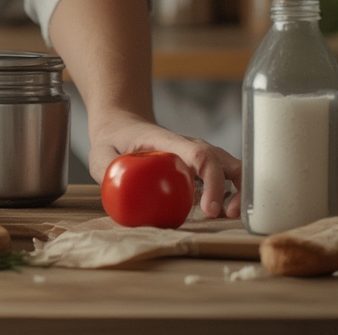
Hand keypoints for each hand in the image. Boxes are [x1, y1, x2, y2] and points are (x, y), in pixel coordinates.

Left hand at [87, 110, 241, 218]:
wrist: (121, 125)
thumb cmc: (113, 139)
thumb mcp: (100, 152)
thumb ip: (106, 170)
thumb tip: (118, 194)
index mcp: (168, 141)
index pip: (199, 155)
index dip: (212, 181)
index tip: (209, 208)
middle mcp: (189, 145)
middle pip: (223, 162)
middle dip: (235, 189)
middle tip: (224, 215)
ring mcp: (197, 152)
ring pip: (231, 166)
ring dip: (239, 190)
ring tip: (230, 215)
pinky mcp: (199, 163)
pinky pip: (224, 174)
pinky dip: (232, 191)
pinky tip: (223, 210)